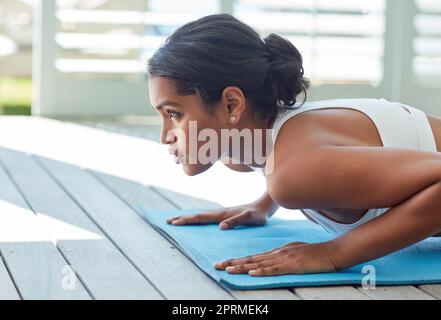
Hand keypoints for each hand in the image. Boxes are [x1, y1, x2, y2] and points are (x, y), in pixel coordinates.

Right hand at [166, 204, 269, 229]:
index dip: (188, 220)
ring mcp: (222, 213)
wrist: (265, 206)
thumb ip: (236, 221)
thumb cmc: (258, 215)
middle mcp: (220, 212)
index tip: (175, 222)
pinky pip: (207, 217)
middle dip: (183, 218)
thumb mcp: (250, 219)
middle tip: (168, 221)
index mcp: (223, 214)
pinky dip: (198, 218)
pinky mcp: (225, 215)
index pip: (201, 217)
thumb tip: (221, 227)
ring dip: (189, 218)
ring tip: (176, 220)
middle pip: (198, 215)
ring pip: (202, 215)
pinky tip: (196, 220)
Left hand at [214, 241, 338, 275]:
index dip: (238, 260)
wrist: (331, 251)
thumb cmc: (314, 253)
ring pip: (259, 264)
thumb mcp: (294, 251)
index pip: (253, 257)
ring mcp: (284, 259)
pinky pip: (275, 269)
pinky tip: (252, 273)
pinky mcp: (292, 265)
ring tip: (228, 270)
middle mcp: (276, 254)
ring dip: (243, 267)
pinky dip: (263, 271)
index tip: (225, 262)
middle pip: (251, 259)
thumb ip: (282, 255)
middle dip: (233, 262)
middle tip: (217, 265)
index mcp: (276, 252)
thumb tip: (273, 259)